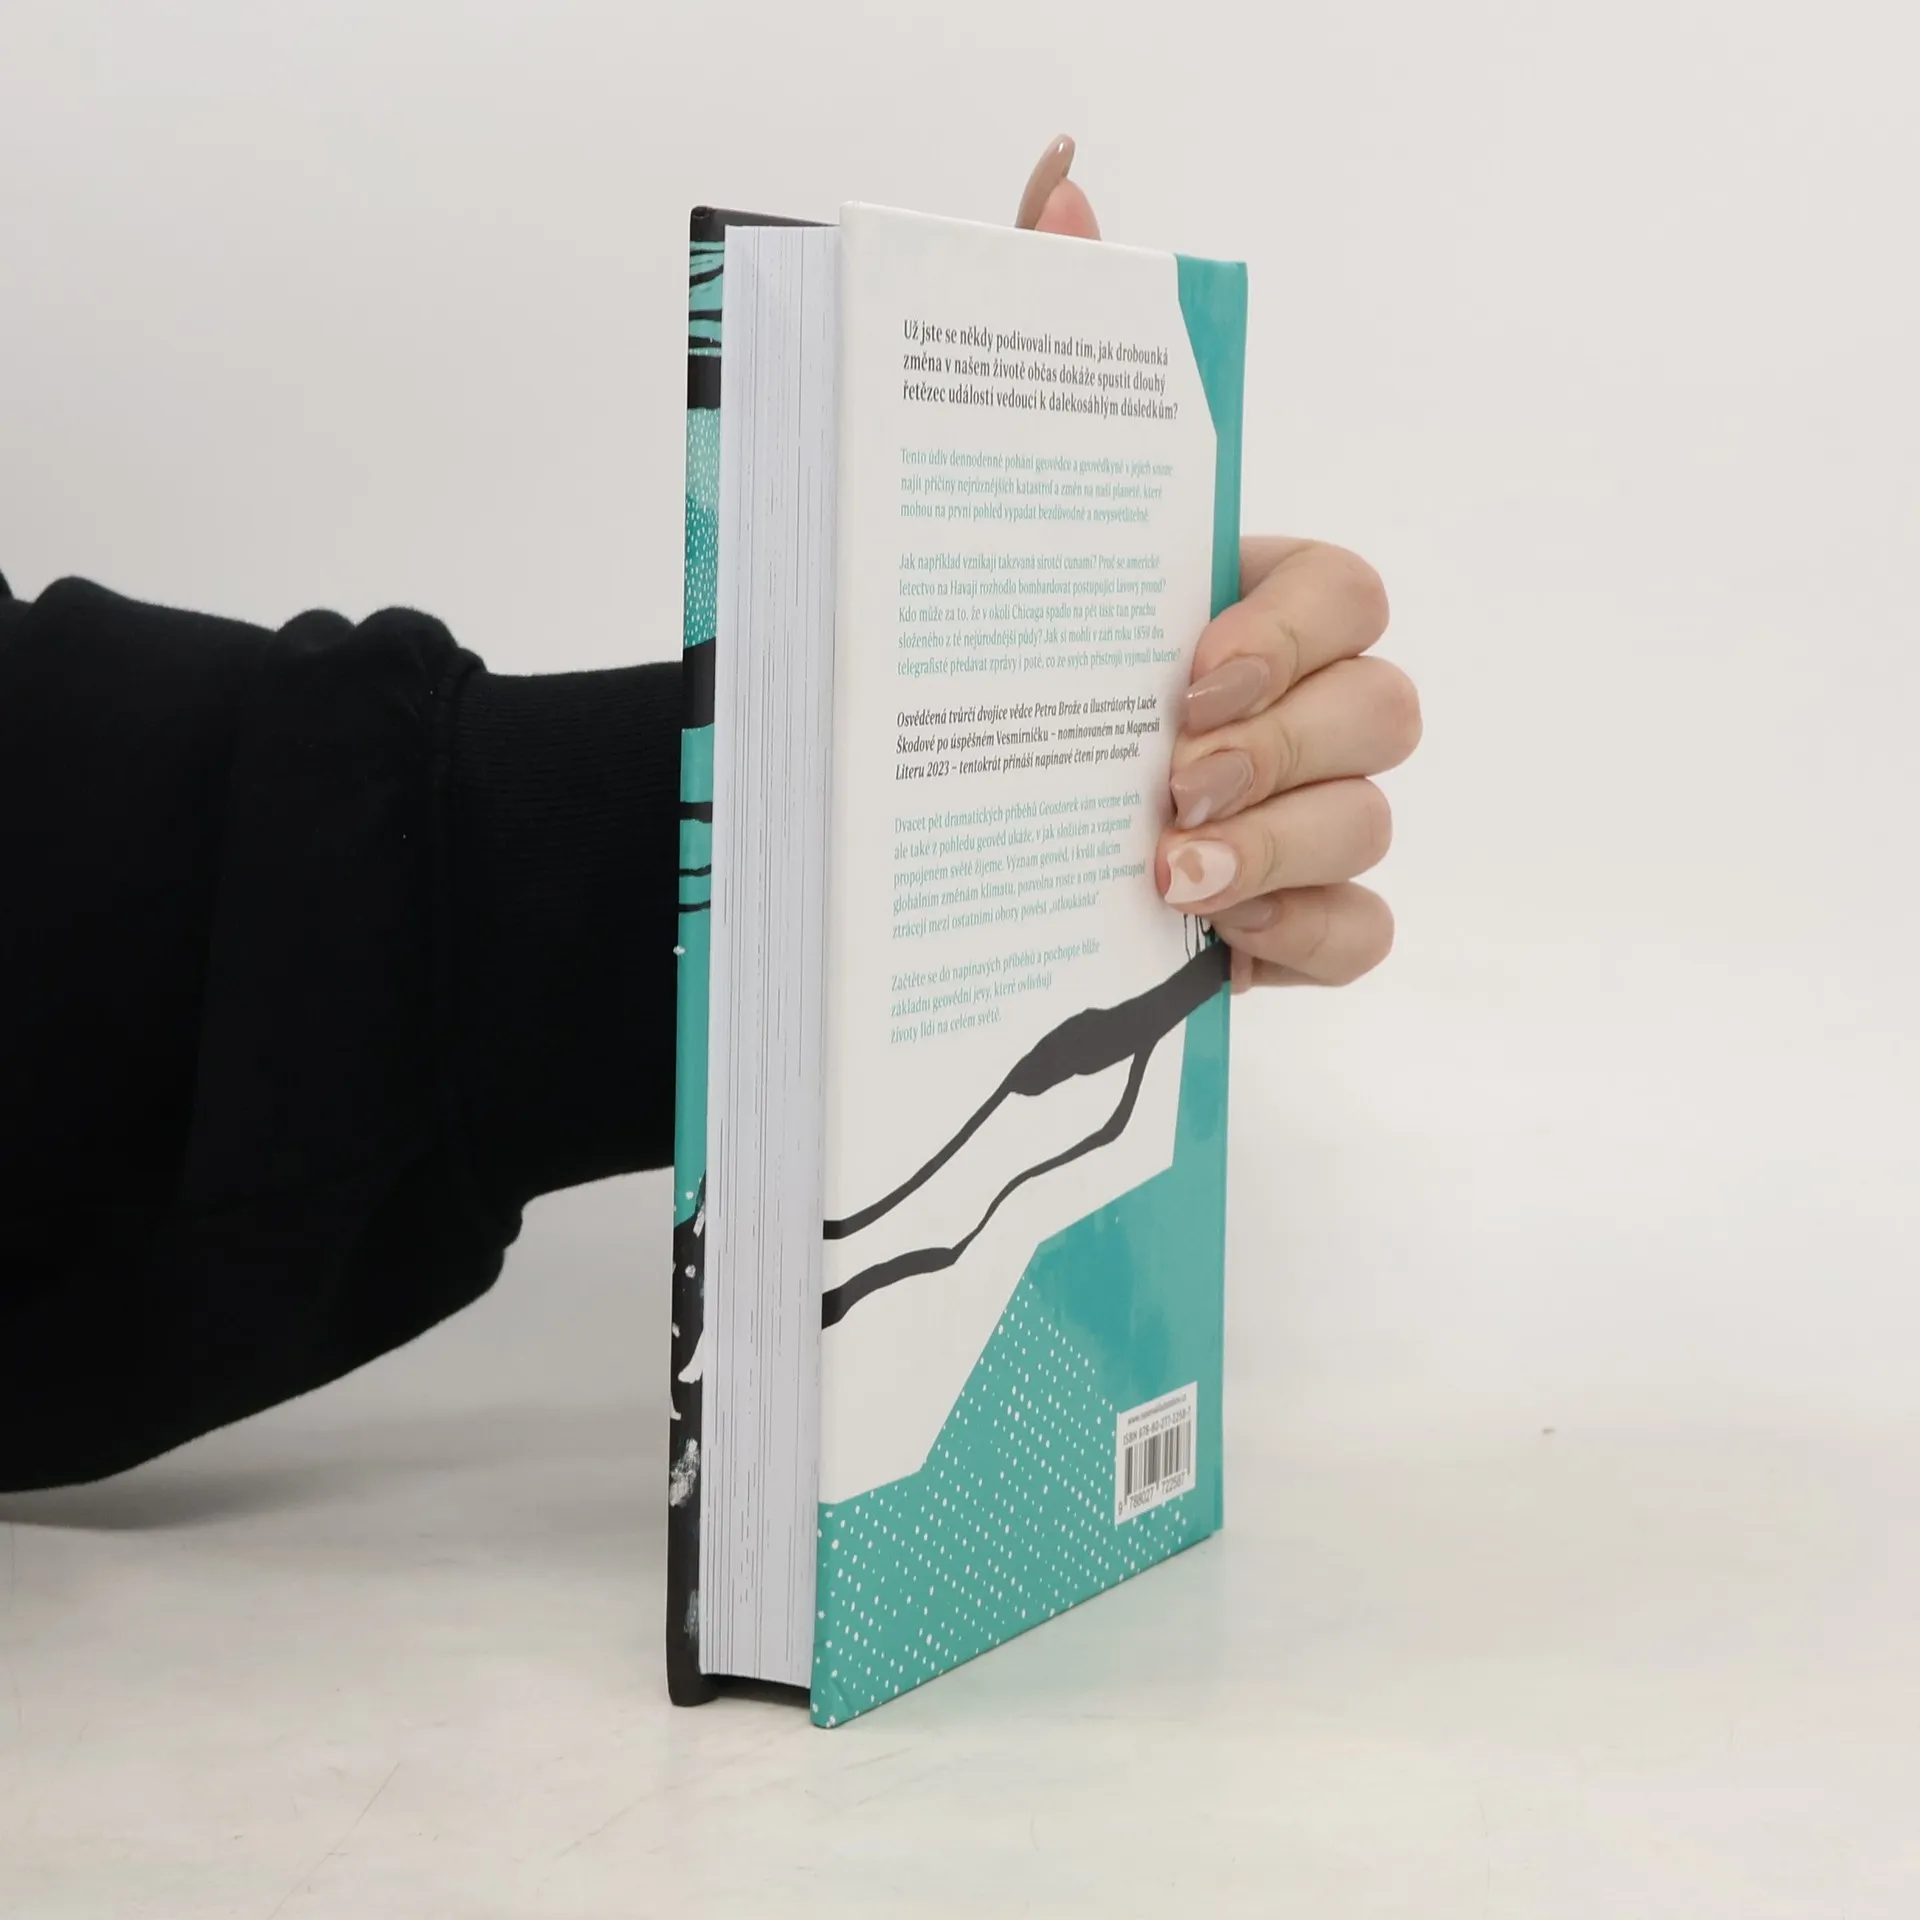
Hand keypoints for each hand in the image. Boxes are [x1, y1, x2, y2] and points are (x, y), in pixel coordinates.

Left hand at [1018, 138, 1419, 991]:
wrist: (936, 816)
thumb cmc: (994, 663)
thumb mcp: (1001, 521)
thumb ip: (1046, 354)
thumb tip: (1066, 190)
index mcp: (1246, 605)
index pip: (1349, 589)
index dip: (1290, 635)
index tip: (1187, 675)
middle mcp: (1299, 708)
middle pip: (1384, 712)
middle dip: (1280, 753)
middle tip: (1167, 789)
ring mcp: (1305, 820)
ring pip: (1374, 825)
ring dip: (1278, 853)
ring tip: (1164, 880)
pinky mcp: (1289, 924)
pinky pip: (1361, 934)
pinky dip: (1305, 939)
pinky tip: (1215, 940)